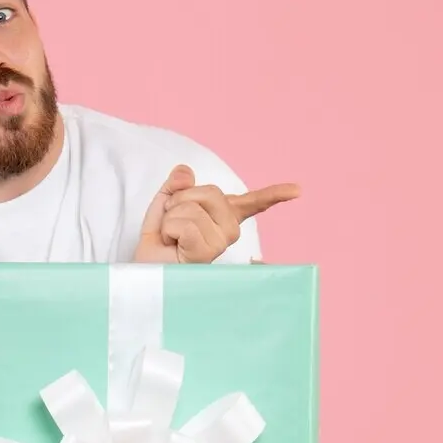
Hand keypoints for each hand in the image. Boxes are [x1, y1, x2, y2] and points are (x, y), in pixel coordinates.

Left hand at [133, 165, 300, 263]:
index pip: (251, 203)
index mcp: (222, 217)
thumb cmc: (157, 244)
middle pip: (212, 191)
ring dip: (170, 217)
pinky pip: (186, 224)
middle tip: (172, 222)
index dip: (274, 194)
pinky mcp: (208, 253)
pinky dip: (169, 229)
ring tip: (170, 236)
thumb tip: (184, 170)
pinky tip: (171, 244)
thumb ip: (176, 185)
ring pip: (194, 206)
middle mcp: (228, 231)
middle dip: (181, 199)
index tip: (298, 190)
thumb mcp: (164, 206)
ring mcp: (220, 243)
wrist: (143, 272)